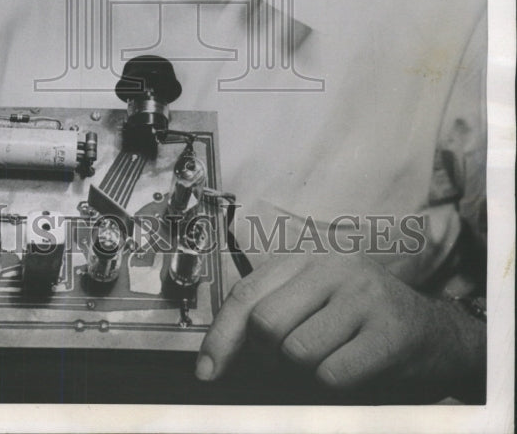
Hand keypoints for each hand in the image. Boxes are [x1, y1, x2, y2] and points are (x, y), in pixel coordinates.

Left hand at [196, 250, 483, 398]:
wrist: (435, 333)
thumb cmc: (362, 321)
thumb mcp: (315, 303)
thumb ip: (273, 314)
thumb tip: (219, 357)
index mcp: (306, 258)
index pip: (246, 294)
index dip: (221, 336)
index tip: (207, 372)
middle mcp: (333, 266)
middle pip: (267, 324)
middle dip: (270, 357)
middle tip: (291, 365)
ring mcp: (363, 295)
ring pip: (297, 352)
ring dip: (305, 372)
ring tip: (331, 360)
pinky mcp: (388, 330)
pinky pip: (333, 374)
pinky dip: (334, 385)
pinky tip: (354, 370)